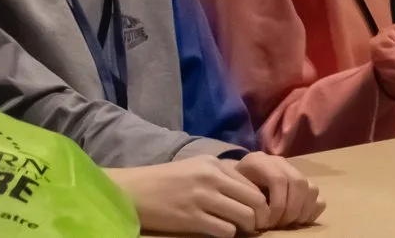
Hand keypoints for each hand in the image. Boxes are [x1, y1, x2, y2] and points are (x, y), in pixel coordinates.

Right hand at [109, 159, 267, 236]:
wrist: (132, 190)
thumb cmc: (165, 180)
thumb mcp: (196, 167)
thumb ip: (221, 175)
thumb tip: (248, 191)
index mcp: (215, 164)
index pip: (253, 183)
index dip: (262, 200)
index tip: (260, 211)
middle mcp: (212, 178)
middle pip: (255, 199)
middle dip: (261, 215)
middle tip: (258, 224)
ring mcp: (202, 198)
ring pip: (244, 215)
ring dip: (247, 227)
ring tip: (242, 230)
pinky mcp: (190, 218)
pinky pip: (224, 230)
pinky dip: (228, 234)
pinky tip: (222, 233)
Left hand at [231, 155, 322, 229]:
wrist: (228, 186)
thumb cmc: (228, 194)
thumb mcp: (230, 194)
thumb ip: (244, 200)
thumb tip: (258, 218)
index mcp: (258, 162)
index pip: (278, 179)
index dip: (277, 204)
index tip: (266, 223)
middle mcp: (278, 162)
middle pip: (298, 182)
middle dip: (291, 209)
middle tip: (279, 225)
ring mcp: (292, 170)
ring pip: (311, 187)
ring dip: (303, 210)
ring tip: (288, 223)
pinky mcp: (301, 181)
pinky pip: (316, 193)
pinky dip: (312, 208)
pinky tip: (298, 220)